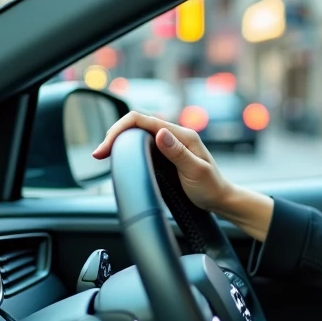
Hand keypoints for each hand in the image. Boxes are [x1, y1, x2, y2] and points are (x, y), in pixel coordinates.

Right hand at [91, 110, 232, 212]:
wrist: (221, 200)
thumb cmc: (211, 188)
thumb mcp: (195, 171)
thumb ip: (178, 152)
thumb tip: (160, 132)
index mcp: (183, 135)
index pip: (144, 120)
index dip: (120, 129)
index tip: (105, 147)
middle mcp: (175, 135)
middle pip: (138, 124)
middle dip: (116, 134)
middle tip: (100, 154)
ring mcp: (171, 144)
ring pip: (140, 133)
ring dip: (121, 140)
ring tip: (104, 154)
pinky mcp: (167, 153)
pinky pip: (145, 145)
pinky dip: (129, 148)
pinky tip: (121, 156)